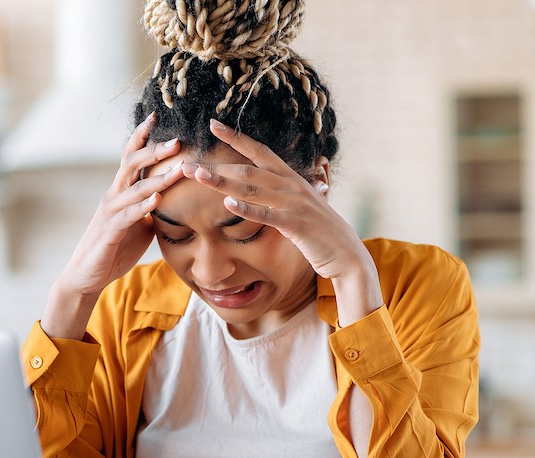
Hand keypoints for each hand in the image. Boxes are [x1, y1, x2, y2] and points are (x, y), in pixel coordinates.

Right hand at [43, 114, 184, 338]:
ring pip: (134, 188)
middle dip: (155, 150)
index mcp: (121, 192)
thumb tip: (174, 200)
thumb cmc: (114, 249)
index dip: (143, 137)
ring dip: (158, 178)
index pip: (131, 157)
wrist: (87, 275)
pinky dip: (143, 207)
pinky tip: (158, 200)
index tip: (157, 116)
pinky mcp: (109, 231)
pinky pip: (128, 215)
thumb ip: (152, 210)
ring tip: (179, 168)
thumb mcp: (139, 225)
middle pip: (132, 164)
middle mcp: (113, 196)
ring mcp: (110, 212)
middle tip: (178, 140)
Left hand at [183, 119, 382, 323]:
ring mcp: (295, 203)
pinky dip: (247, 208)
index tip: (213, 125)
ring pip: (252, 188)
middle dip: (216, 166)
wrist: (346, 255)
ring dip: (222, 182)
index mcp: (291, 178)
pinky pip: (267, 214)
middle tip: (187, 164)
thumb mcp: (299, 208)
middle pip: (248, 170)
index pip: (260, 151)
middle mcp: (292, 185)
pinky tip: (228, 203)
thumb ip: (281, 196)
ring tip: (198, 176)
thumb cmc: (319, 233)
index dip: (236, 137)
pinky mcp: (296, 224)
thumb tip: (264, 189)